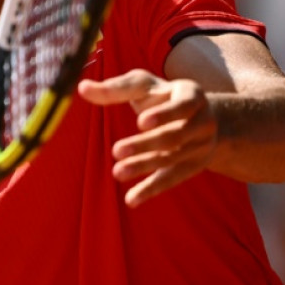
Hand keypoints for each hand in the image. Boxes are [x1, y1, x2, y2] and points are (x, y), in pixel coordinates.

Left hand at [78, 69, 217, 206]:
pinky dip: (151, 189)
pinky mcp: (194, 165)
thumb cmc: (161, 95)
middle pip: (175, 136)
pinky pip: (172, 178)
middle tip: (116, 151)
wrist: (200, 116)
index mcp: (192, 95)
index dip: (164, 115)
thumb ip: (115, 88)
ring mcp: (201, 145)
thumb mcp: (143, 85)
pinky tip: (132, 199)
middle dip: (145, 144)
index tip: (140, 122)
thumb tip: (81, 88)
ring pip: (171, 159)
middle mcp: (202, 121)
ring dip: (143, 166)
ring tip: (117, 172)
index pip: (183, 106)